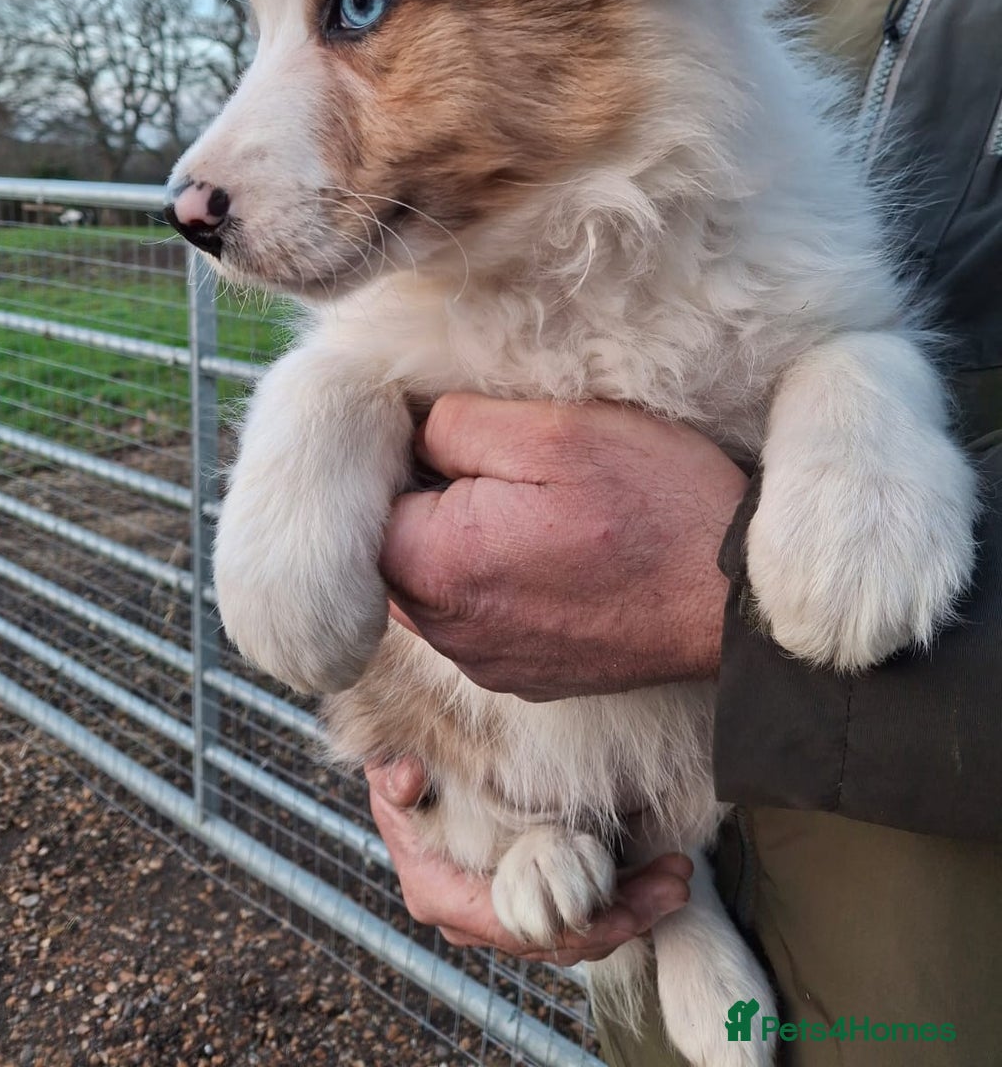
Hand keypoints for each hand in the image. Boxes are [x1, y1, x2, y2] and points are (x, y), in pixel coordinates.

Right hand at [366, 759, 691, 964]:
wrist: (406, 781)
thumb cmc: (401, 778)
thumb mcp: (392, 774)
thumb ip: (397, 780)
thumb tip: (404, 777)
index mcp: (442, 896)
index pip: (515, 927)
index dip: (573, 926)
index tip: (624, 914)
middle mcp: (476, 918)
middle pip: (557, 938)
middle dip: (622, 917)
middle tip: (674, 887)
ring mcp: (503, 912)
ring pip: (575, 929)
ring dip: (631, 907)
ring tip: (678, 878)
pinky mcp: (528, 895)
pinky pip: (577, 908)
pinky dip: (619, 894)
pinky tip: (658, 874)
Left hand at [380, 394, 745, 698]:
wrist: (737, 600)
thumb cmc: (655, 503)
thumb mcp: (555, 430)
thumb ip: (456, 425)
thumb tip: (413, 434)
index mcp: (438, 564)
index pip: (367, 502)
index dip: (406, 458)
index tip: (462, 441)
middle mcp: (449, 631)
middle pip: (393, 550)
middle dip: (430, 504)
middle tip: (506, 472)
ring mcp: (486, 663)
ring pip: (432, 588)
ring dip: (462, 545)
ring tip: (534, 512)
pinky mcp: (522, 679)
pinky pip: (477, 621)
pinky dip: (497, 585)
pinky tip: (552, 556)